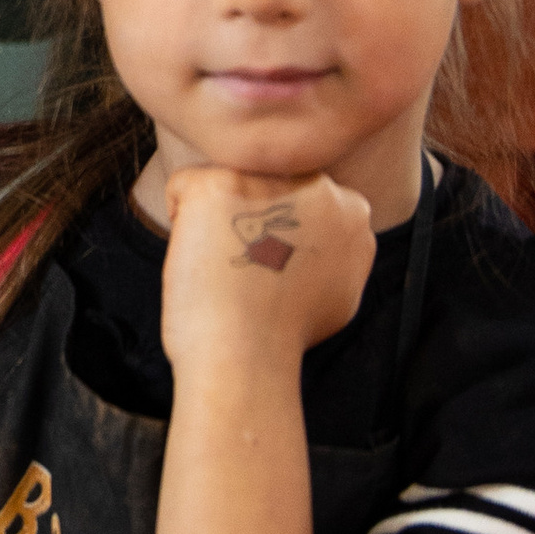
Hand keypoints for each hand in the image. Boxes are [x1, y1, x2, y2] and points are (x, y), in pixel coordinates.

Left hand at [159, 166, 376, 377]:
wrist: (249, 354)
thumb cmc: (285, 335)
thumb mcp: (340, 290)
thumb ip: (334, 251)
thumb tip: (317, 238)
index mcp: (352, 210)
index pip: (300, 199)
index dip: (279, 235)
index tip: (271, 268)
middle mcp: (318, 184)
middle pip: (266, 183)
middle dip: (251, 219)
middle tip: (248, 267)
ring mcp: (269, 179)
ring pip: (227, 183)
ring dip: (218, 219)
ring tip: (226, 264)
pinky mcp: (219, 182)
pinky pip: (184, 188)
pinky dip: (182, 221)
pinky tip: (200, 258)